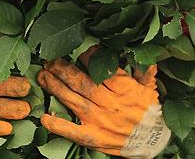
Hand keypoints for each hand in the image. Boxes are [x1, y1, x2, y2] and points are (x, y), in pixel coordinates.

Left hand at [38, 59, 170, 158]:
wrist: (153, 143)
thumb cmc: (149, 113)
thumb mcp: (149, 88)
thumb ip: (144, 70)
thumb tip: (142, 52)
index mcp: (124, 89)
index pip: (102, 69)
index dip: (87, 57)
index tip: (77, 50)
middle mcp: (110, 104)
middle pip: (82, 82)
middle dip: (63, 69)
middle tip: (48, 60)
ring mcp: (100, 121)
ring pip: (73, 100)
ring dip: (55, 87)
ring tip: (41, 76)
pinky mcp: (94, 137)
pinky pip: (73, 131)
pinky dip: (58, 125)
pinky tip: (44, 118)